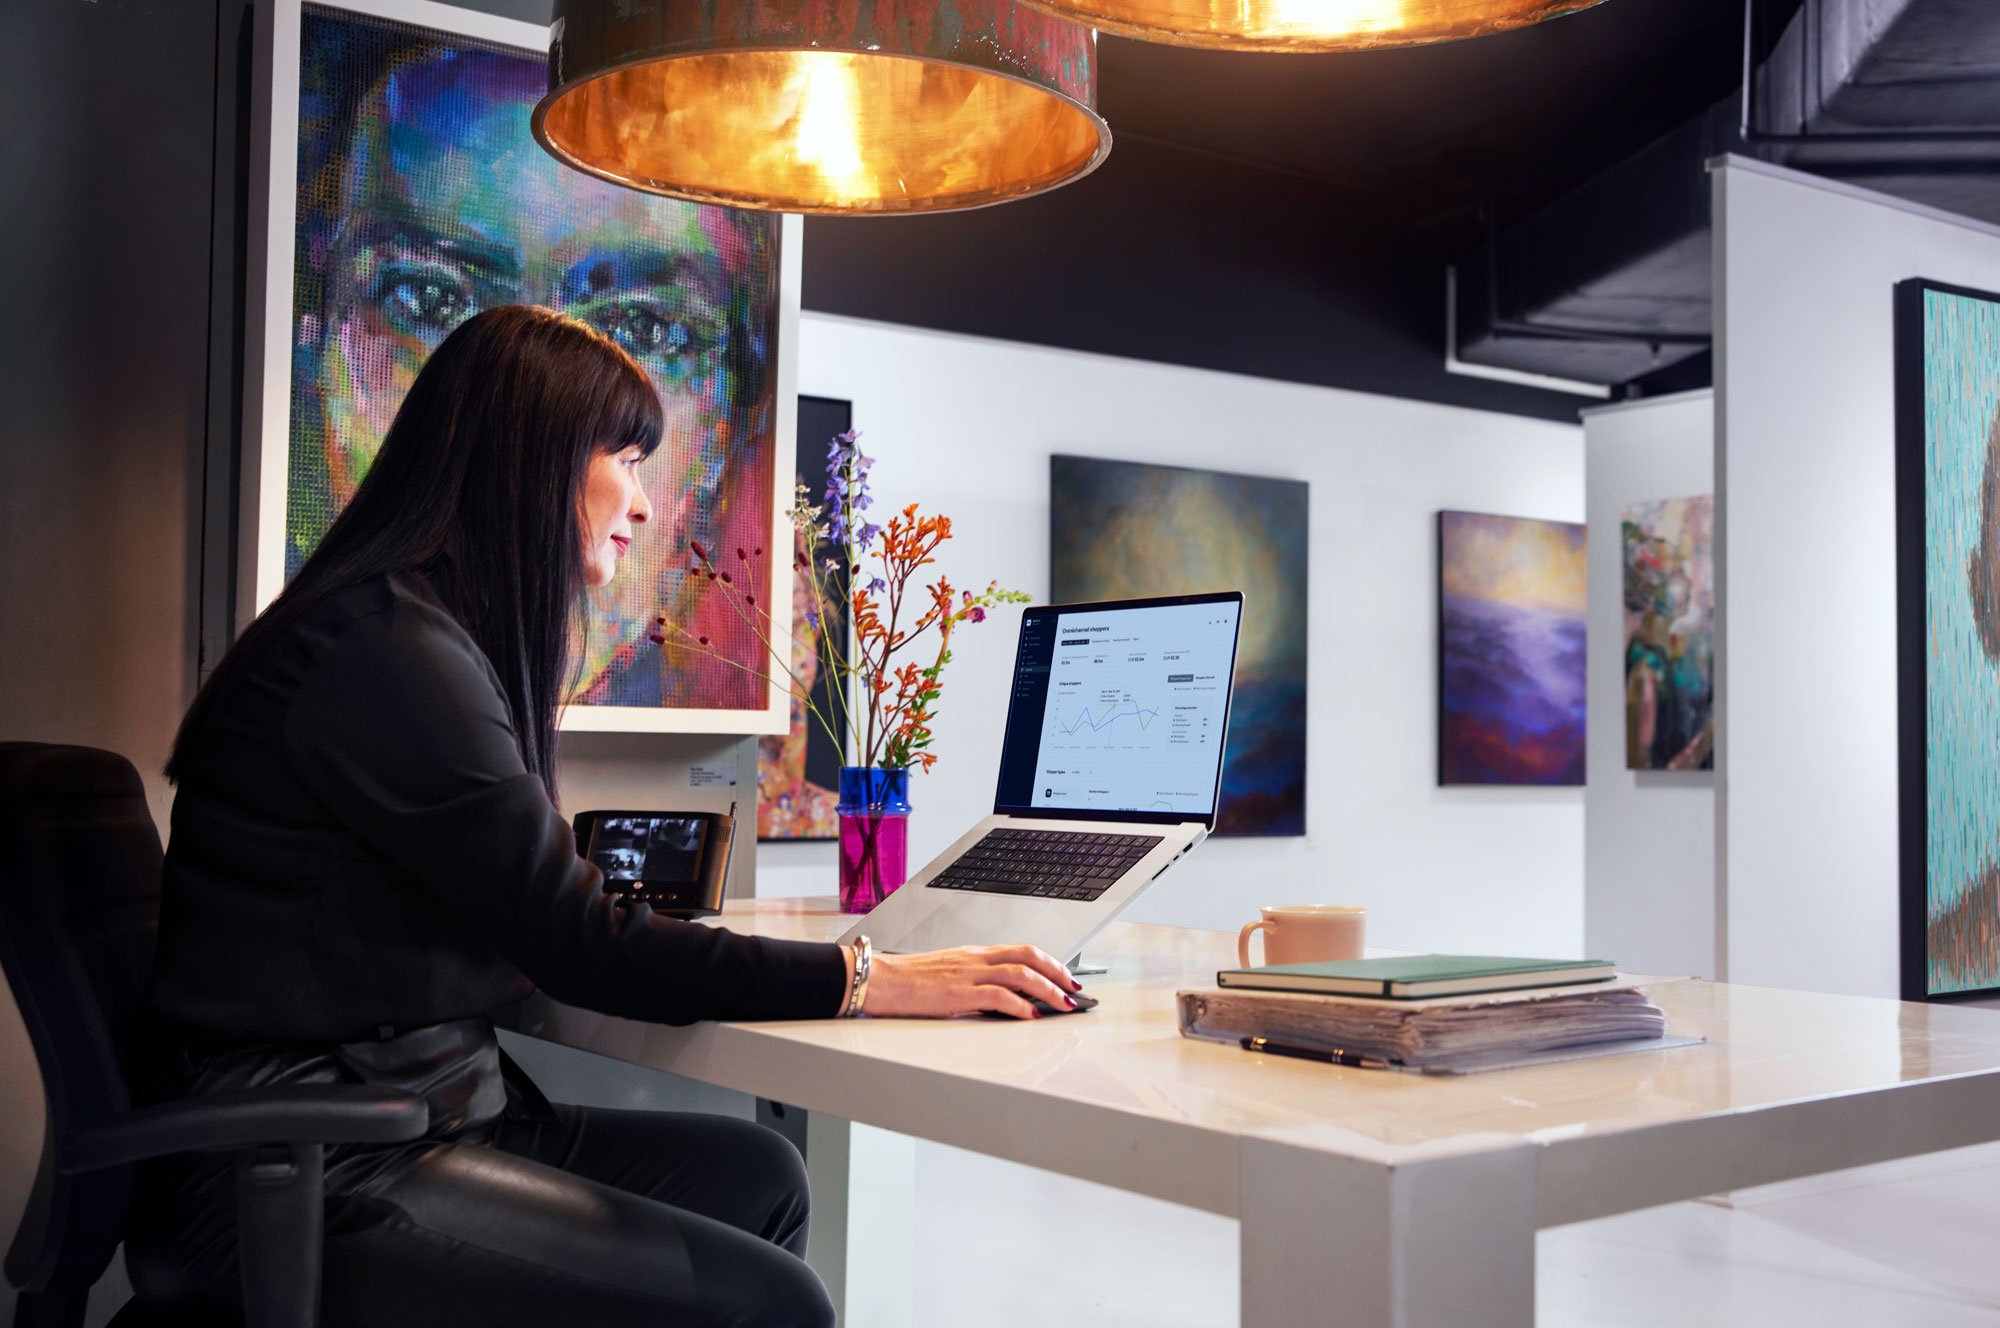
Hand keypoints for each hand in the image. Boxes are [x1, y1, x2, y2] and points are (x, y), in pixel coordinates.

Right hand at [862, 944, 1082, 1018]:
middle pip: (1028, 956)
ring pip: (1020, 974)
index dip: (1050, 961)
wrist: (878, 980)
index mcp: (974, 954)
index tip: (1066, 976)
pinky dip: (1020, 1006)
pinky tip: (1030, 1016)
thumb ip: (976, 981)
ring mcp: (967, 974)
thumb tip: (1007, 998)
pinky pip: (997, 995)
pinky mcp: (956, 993)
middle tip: (1075, 989)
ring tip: (1062, 1005)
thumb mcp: (949, 975)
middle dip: (1058, 972)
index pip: (1022, 950)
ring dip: (1047, 989)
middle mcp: (975, 959)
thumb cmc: (908, 981)